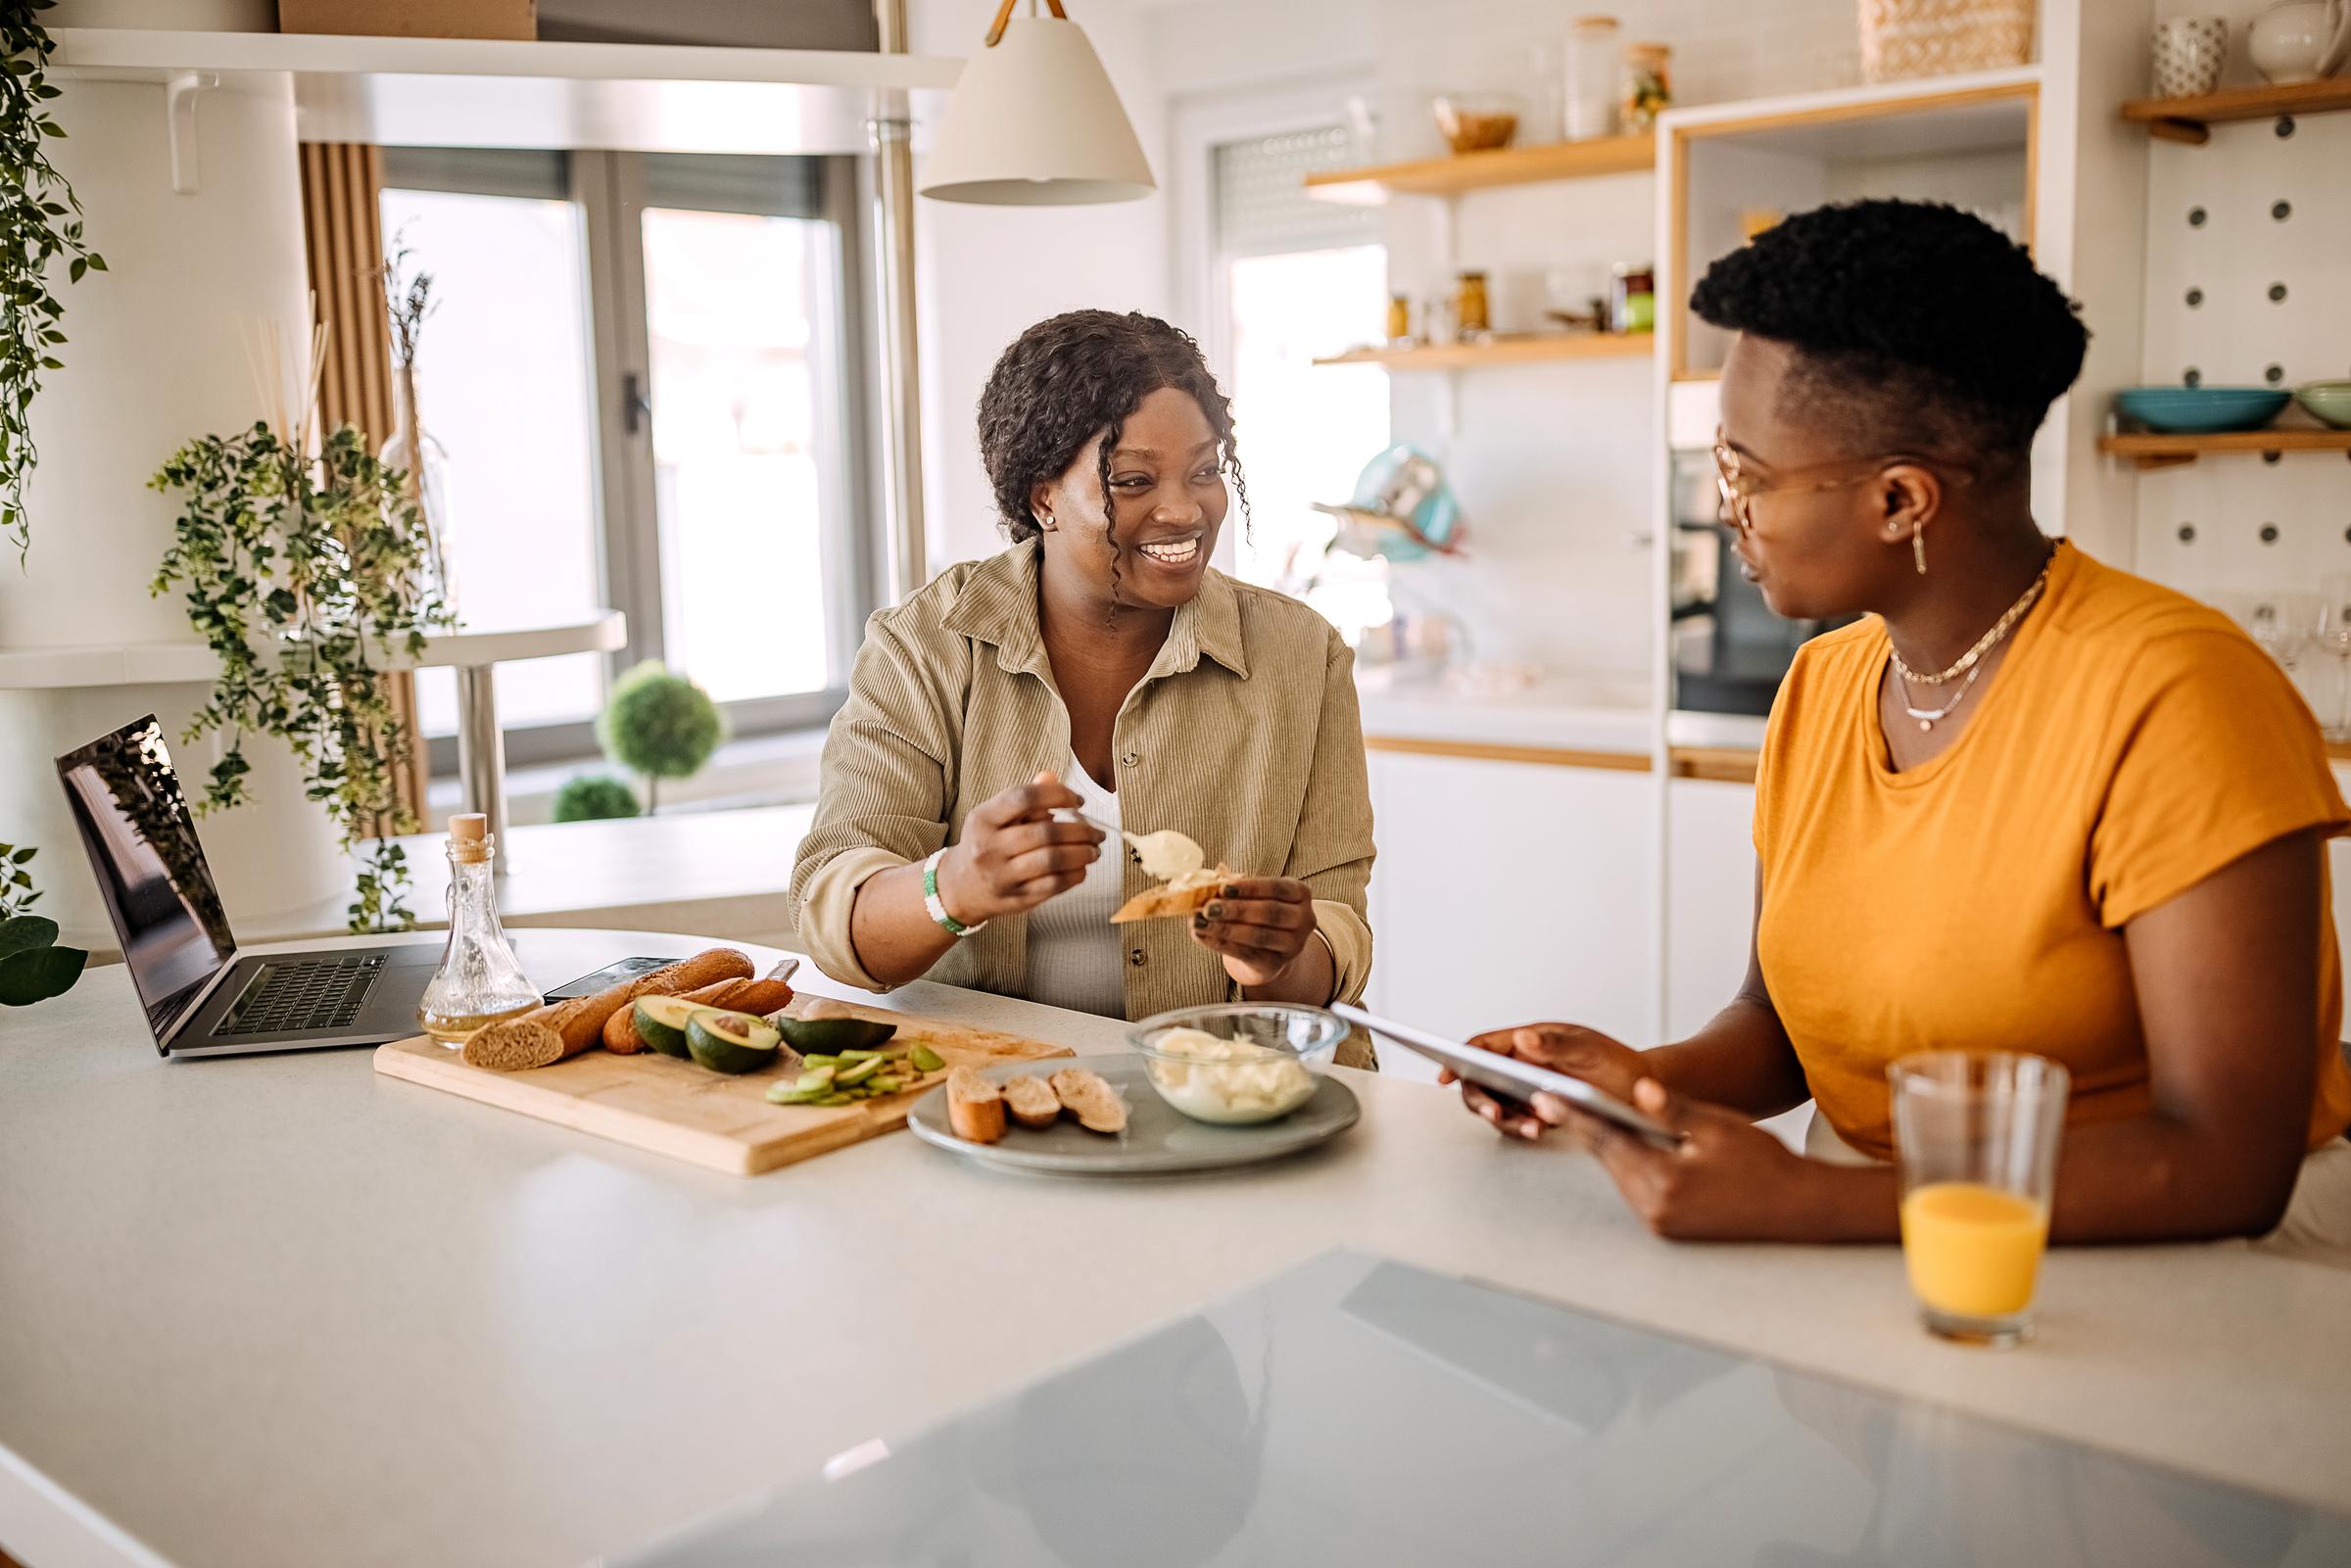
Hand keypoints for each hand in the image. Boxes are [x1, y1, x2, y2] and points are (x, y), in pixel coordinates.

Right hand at [935, 772, 1102, 923]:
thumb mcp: (996, 815)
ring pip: (1052, 861)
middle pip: (1045, 833)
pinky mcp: (1015, 899)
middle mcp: (988, 848)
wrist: (962, 886)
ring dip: (1082, 853)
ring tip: (1094, 849)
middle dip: (1080, 830)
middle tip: (1097, 832)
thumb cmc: (988, 842)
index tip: (1078, 802)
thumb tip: (1051, 776)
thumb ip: (1025, 797)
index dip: (1058, 795)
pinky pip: (1053, 885)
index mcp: (983, 819)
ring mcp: (1001, 877)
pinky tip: (1082, 867)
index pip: (1024, 798)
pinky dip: (1075, 875)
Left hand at [1189, 877, 1317, 985]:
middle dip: (1235, 910)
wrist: (1271, 949)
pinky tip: (1203, 937)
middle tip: (1207, 908)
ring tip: (1198, 923)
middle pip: (1269, 913)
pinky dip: (1221, 944)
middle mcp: (1304, 919)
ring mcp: (1294, 945)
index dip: (1250, 887)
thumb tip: (1206, 887)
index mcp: (1300, 893)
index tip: (1223, 887)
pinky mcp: (1276, 964)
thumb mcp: (1254, 896)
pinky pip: (1246, 954)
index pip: (1276, 887)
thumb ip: (1234, 890)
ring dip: (1224, 929)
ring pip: (1257, 936)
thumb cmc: (1259, 913)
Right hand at [1444, 1023, 1647, 1142]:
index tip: (1445, 1072)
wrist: (1645, 1093)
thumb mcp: (1588, 1049)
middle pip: (1482, 1080)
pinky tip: (1539, 1129)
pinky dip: (1522, 1127)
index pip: (1484, 1046)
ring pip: (1498, 1104)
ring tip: (1530, 1126)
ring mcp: (1530, 1090)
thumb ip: (1553, 1044)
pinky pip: (1518, 1120)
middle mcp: (1524, 1065)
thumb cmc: (1618, 1063)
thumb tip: (1521, 1039)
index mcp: (1529, 1041)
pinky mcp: (1541, 1112)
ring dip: (1506, 1118)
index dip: (1459, 1057)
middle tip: (1494, 1112)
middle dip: (1481, 1098)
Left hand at [1566, 1078, 1817, 1240]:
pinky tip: (1620, 1145)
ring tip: (1578, 1116)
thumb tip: (1638, 1091)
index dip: (1575, 1114)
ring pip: (1621, 1174)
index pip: (1608, 1140)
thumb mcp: (1718, 1127)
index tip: (1546, 1096)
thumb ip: (1674, 1110)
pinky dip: (1627, 1164)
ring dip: (1605, 1147)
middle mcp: (1656, 1209)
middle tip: (1551, 1100)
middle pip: (1609, 1159)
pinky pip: (1637, 1190)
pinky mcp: (1671, 1228)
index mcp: (1665, 1181)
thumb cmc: (1764, 1164)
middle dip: (1584, 1128)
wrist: (1799, 1208)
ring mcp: (1662, 1223)